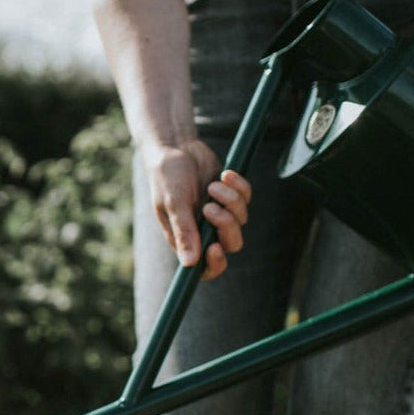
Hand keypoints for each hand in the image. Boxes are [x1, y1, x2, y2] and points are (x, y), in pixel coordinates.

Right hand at [144, 140, 251, 280]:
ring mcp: (220, 212)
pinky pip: (246, 198)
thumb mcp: (173, 202)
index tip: (214, 247)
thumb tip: (189, 263)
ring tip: (214, 184)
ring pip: (241, 220)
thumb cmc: (167, 176)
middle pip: (231, 244)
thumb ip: (183, 231)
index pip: (206, 268)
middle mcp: (204, 229)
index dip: (215, 264)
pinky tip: (225, 174)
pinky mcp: (231, 195)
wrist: (176, 147)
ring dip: (231, 201)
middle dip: (227, 226)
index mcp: (186, 238)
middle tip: (211, 206)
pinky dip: (239, 186)